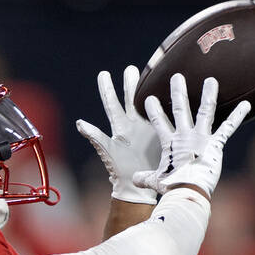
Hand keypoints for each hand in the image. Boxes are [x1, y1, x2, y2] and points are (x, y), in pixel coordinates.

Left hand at [75, 65, 160, 204]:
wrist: (138, 185)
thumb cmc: (119, 170)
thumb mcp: (107, 151)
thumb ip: (95, 136)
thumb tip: (80, 123)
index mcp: (119, 127)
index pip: (112, 104)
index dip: (107, 89)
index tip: (103, 73)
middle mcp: (132, 125)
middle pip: (130, 99)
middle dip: (130, 84)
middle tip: (131, 69)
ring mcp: (147, 129)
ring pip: (148, 105)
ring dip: (149, 90)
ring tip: (153, 75)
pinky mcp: (160, 135)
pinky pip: (163, 117)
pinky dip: (167, 106)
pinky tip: (174, 94)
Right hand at [133, 74, 248, 198]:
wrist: (188, 190)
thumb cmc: (171, 186)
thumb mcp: (155, 181)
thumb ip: (144, 178)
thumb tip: (133, 179)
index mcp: (170, 143)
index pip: (158, 122)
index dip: (153, 110)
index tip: (149, 98)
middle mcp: (185, 136)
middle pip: (180, 109)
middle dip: (178, 92)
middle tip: (177, 76)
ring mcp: (201, 138)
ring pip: (205, 111)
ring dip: (208, 95)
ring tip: (211, 80)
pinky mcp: (215, 144)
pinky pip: (228, 128)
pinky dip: (237, 116)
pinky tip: (247, 104)